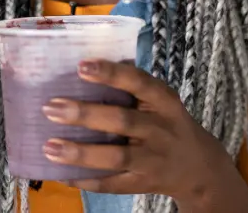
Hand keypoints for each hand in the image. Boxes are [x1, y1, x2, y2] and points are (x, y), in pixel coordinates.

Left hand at [41, 60, 247, 209]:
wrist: (198, 167)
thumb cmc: (169, 123)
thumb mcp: (161, 100)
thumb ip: (133, 85)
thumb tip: (88, 63)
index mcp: (163, 101)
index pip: (138, 82)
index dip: (111, 74)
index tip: (81, 66)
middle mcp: (160, 129)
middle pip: (122, 121)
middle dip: (85, 115)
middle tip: (51, 108)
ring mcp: (152, 159)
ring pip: (115, 156)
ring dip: (81, 153)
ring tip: (49, 146)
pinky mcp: (143, 183)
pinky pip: (113, 184)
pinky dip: (87, 180)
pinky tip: (62, 175)